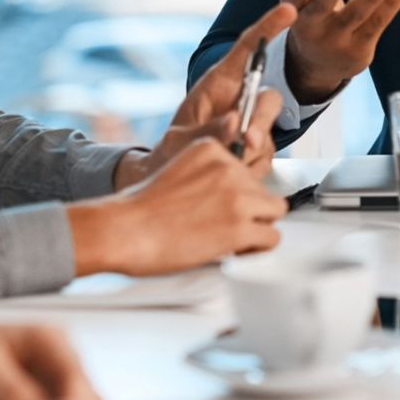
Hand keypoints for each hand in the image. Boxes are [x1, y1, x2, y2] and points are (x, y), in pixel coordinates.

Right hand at [72, 138, 286, 274]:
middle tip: (225, 227)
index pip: (246, 169)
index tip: (222, 206)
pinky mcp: (239, 227)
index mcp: (211, 148)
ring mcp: (237, 197)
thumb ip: (208, 173)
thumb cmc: (141, 209)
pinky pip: (271, 238)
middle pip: (262, 190)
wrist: (124, 230)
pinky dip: (258, 249)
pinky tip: (237, 250)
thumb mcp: (177, 169)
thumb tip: (233, 192)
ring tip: (232, 239)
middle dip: (249, 211)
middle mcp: (228, 167)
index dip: (238, 193)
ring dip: (257, 228)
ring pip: (274, 212)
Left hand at [116, 3, 296, 187]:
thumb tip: (234, 125)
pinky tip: (225, 171)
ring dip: (249, 151)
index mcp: (220, 83)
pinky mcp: (258, 150)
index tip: (288, 10)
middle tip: (245, 141)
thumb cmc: (171, 150)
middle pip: (267, 97)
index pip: (248, 48)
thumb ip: (205, 131)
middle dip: (260, 119)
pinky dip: (248, 169)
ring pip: (268, 131)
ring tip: (217, 163)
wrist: (170, 177)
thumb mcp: (178, 138)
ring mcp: (251, 125)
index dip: (268, 27)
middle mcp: (240, 101)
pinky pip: (265, 159)